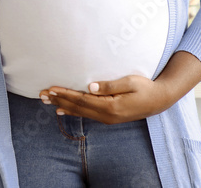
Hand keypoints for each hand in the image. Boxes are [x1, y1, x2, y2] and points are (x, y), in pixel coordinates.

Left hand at [41, 75, 172, 124]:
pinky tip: (61, 111)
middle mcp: (107, 115)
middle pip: (77, 107)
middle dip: (59, 100)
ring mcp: (107, 118)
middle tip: (41, 94)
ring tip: (47, 101)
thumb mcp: (130, 82)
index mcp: (111, 106)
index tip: (51, 89)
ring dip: (62, 105)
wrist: (159, 100)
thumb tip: (90, 86)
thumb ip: (109, 85)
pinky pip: (86, 115)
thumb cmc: (145, 87)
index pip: (82, 100)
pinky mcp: (108, 117)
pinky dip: (72, 111)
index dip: (65, 94)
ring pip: (80, 112)